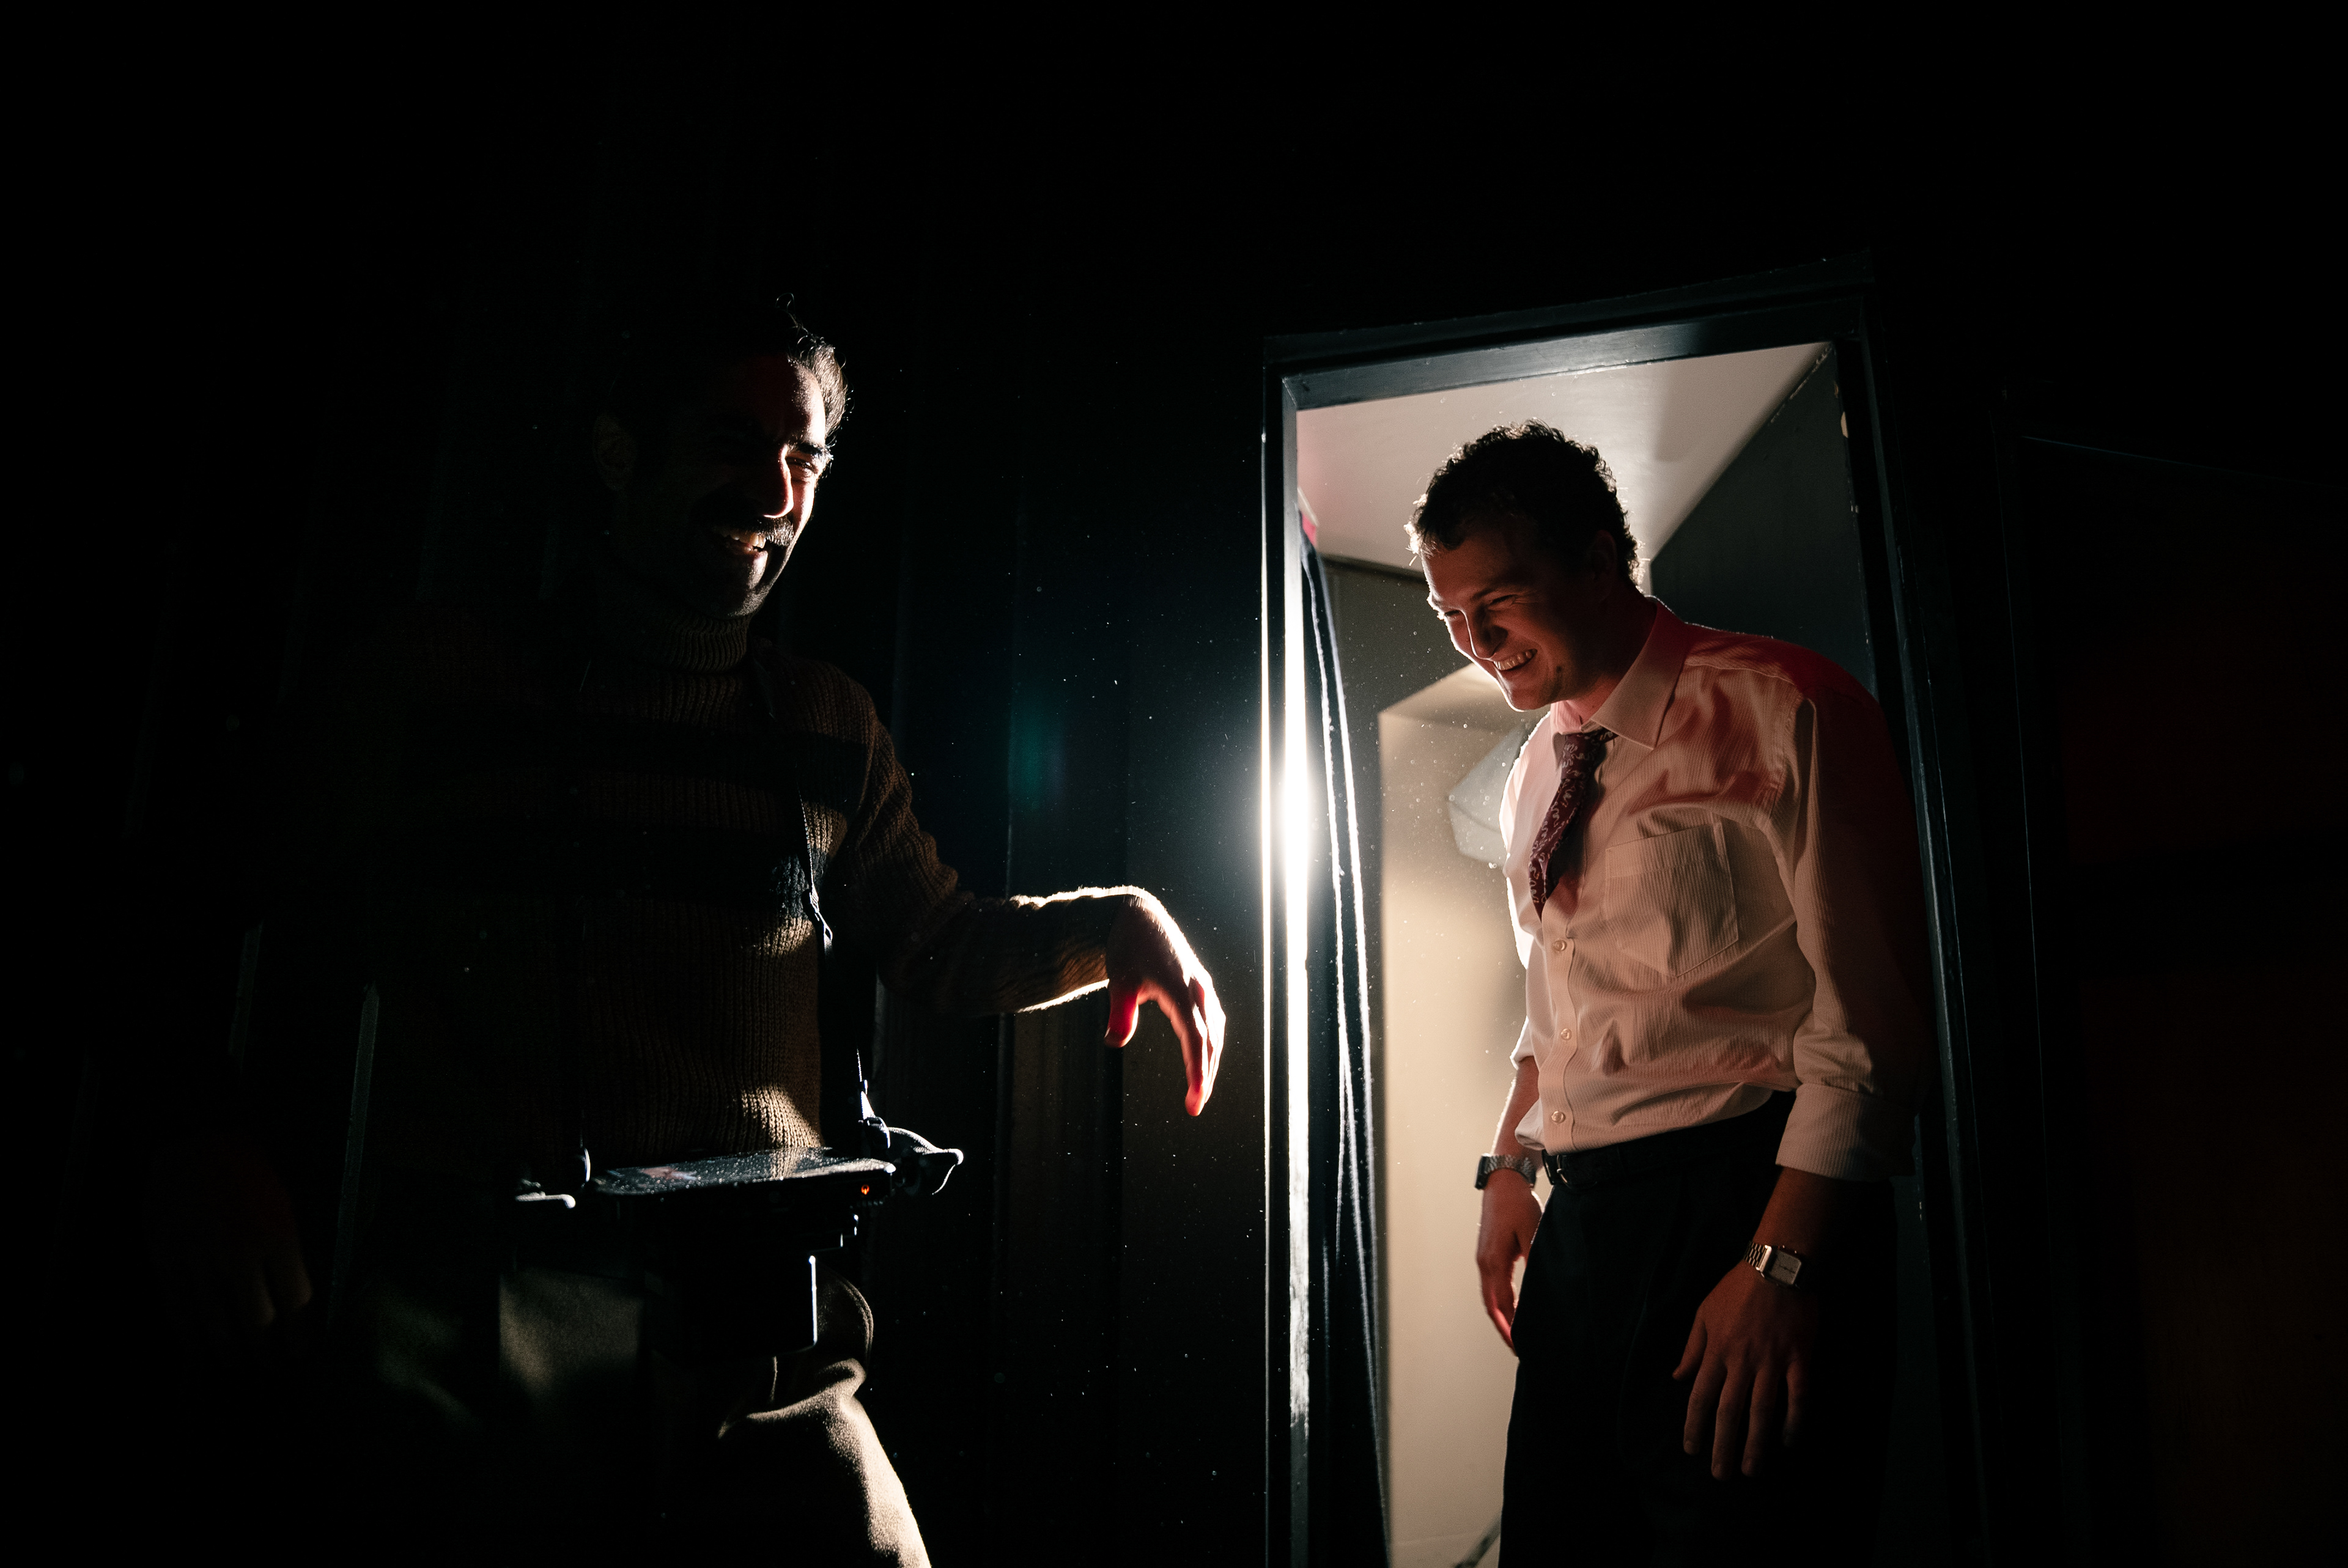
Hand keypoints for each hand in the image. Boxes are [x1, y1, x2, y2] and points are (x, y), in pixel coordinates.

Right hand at [145, 1131, 314, 1359]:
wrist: (194, 1142)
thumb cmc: (251, 1170)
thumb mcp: (287, 1202)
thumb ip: (292, 1250)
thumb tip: (303, 1296)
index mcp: (279, 1237)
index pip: (298, 1303)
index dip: (301, 1336)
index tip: (304, 1353)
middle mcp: (241, 1255)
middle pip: (260, 1322)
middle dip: (269, 1352)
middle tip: (273, 1367)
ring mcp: (201, 1261)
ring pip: (218, 1324)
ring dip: (232, 1353)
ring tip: (241, 1368)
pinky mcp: (167, 1263)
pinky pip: (180, 1312)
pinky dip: (191, 1341)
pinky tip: (201, 1357)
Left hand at [1104, 895, 1224, 1114]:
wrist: (1140, 919)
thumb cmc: (1127, 949)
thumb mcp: (1118, 979)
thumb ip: (1119, 1011)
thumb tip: (1113, 1043)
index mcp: (1181, 988)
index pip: (1196, 1037)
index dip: (1197, 1070)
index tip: (1195, 1098)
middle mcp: (1198, 989)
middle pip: (1211, 1039)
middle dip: (1205, 1074)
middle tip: (1195, 1106)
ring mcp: (1201, 987)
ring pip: (1216, 1031)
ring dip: (1210, 1061)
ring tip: (1199, 1090)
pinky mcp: (1199, 987)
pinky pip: (1212, 1021)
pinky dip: (1210, 1044)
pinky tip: (1202, 1059)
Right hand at [1475, 1171, 1541, 1349]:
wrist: (1502, 1183)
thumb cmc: (1518, 1205)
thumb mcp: (1532, 1234)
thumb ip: (1535, 1262)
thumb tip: (1541, 1290)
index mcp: (1494, 1262)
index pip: (1502, 1305)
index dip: (1512, 1327)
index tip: (1522, 1344)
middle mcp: (1484, 1264)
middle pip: (1492, 1306)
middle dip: (1505, 1329)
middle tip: (1519, 1348)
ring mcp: (1483, 1259)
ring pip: (1489, 1298)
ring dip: (1501, 1317)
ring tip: (1515, 1334)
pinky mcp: (1487, 1254)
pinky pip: (1491, 1286)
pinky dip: (1500, 1302)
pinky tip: (1512, 1308)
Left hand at [1672, 1262, 1819, 1477]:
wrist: (1777, 1266)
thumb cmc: (1737, 1288)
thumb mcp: (1704, 1312)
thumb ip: (1692, 1347)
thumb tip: (1677, 1377)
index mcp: (1716, 1350)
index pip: (1700, 1396)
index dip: (1694, 1426)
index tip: (1692, 1449)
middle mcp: (1741, 1360)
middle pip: (1729, 1411)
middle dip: (1723, 1446)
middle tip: (1721, 1474)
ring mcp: (1772, 1361)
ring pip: (1762, 1410)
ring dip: (1755, 1443)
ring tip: (1751, 1470)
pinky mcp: (1798, 1358)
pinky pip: (1797, 1396)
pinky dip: (1794, 1420)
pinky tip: (1789, 1441)